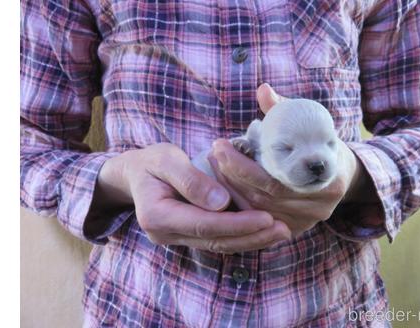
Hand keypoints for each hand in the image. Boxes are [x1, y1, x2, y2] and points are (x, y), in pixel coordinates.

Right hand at [92, 143, 290, 252]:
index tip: (266, 218)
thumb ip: (190, 179)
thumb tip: (220, 202)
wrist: (136, 174)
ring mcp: (176, 238)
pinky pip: (217, 240)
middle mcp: (166, 234)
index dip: (237, 223)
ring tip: (280, 232)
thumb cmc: (151, 161)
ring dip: (251, 240)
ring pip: (218, 244)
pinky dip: (241, 236)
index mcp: (157, 216)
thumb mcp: (165, 159)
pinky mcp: (188, 236)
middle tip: (283, 229)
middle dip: (251, 236)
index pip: (204, 224)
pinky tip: (263, 231)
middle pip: (215, 240)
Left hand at [208, 84, 367, 236]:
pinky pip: (259, 220)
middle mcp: (318, 208)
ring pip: (257, 212)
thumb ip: (283, 108)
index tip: (219, 145)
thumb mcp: (307, 122)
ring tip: (213, 166)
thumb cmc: (319, 141)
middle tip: (212, 153)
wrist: (342, 172)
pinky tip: (223, 186)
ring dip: (230, 190)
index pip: (272, 181)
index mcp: (327, 182)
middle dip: (230, 176)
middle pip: (261, 199)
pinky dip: (239, 203)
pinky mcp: (294, 229)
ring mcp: (306, 222)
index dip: (240, 166)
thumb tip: (262, 89)